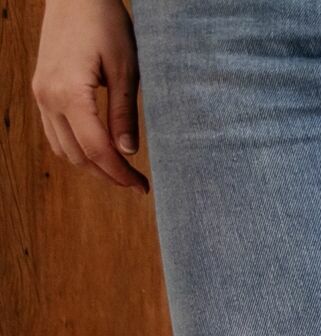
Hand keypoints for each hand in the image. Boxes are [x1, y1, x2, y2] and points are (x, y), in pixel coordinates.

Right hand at [32, 0, 147, 191]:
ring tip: (121, 170)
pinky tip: (100, 150)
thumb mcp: (126, 71)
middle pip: (77, 155)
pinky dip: (76, 147)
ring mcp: (40, 94)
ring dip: (91, 164)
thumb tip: (127, 152)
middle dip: (108, 174)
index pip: (96, 149)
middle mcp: (47, 98)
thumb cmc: (106, 26)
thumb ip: (124, 114)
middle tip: (137, 183)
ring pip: (63, 148)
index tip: (143, 187)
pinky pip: (54, 131)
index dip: (120, 173)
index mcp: (69, 94)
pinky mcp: (41, 90)